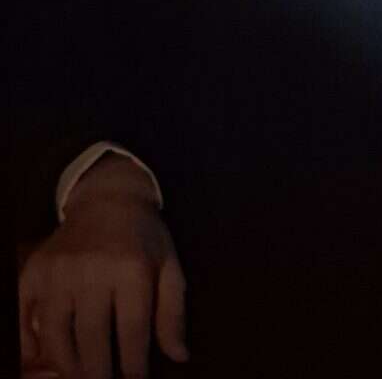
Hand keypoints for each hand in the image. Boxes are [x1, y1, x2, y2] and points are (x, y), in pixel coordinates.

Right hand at [18, 156, 187, 378]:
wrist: (108, 198)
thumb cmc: (144, 238)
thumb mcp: (169, 266)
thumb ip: (173, 312)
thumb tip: (179, 356)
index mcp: (131, 268)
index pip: (131, 332)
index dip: (133, 367)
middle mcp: (92, 270)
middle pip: (92, 340)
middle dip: (99, 374)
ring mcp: (59, 272)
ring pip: (56, 337)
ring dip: (68, 366)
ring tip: (82, 376)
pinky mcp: (34, 272)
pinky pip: (24, 319)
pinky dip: (32, 346)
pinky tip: (48, 359)